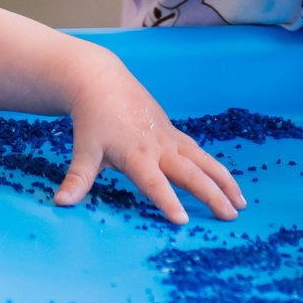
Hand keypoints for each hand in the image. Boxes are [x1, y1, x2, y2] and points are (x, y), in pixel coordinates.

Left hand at [52, 51, 244, 224]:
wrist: (102, 81)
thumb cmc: (92, 119)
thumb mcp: (83, 149)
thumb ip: (78, 179)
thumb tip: (61, 203)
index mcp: (136, 154)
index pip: (154, 183)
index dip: (167, 201)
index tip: (181, 221)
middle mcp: (158, 147)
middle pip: (190, 173)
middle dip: (211, 195)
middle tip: (229, 216)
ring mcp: (169, 138)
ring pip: (203, 161)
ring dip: (223, 181)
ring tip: (241, 202)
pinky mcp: (173, 133)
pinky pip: (199, 152)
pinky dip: (215, 167)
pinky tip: (227, 181)